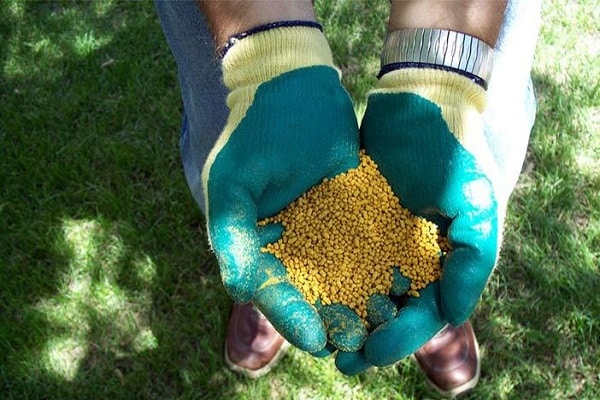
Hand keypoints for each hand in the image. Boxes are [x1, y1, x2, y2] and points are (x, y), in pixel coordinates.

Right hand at [203, 25, 359, 352]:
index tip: (316, 338)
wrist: (295, 87)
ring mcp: (323, 231)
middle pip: (309, 296)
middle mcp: (289, 245)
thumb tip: (240, 290)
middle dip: (331, 322)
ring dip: (360, 305)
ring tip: (382, 328)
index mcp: (255, 245)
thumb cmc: (256, 133)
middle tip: (355, 346)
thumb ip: (233, 239)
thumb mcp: (233, 185)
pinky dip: (382, 271)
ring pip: (342, 278)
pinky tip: (401, 288)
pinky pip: (368, 248)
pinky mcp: (355, 213)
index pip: (271, 293)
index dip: (290, 318)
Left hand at [337, 68, 502, 371]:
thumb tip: (453, 314)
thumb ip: (474, 259)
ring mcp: (381, 236)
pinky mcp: (354, 215)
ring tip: (318, 333)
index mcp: (443, 260)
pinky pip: (338, 250)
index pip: (423, 313)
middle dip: (366, 336)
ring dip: (343, 313)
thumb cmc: (452, 151)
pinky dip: (326, 273)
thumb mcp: (475, 204)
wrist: (418, 101)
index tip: (370, 353)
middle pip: (388, 309)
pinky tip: (305, 289)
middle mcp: (411, 255)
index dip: (400, 339)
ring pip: (360, 286)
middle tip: (339, 359)